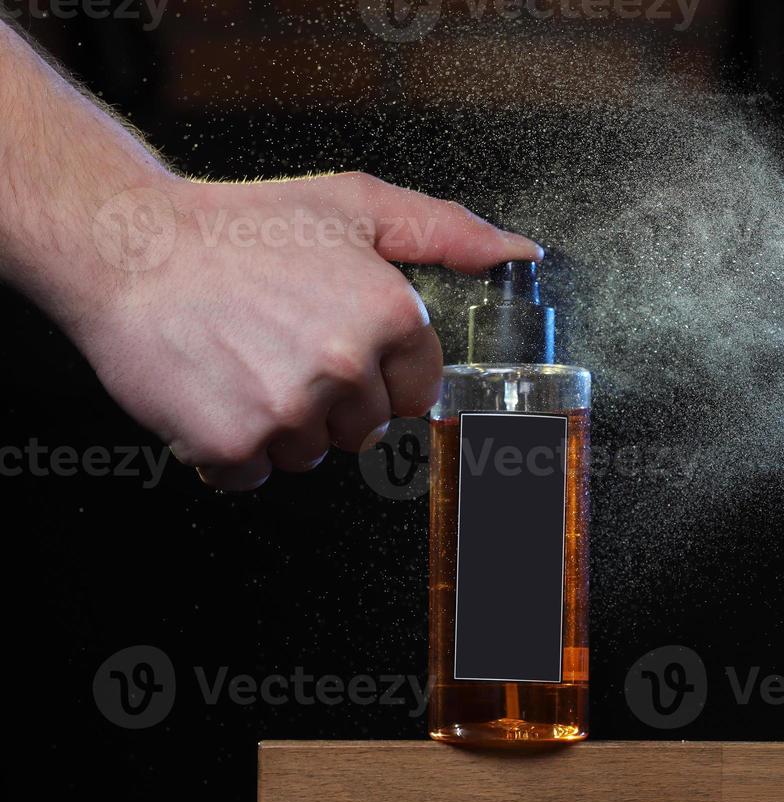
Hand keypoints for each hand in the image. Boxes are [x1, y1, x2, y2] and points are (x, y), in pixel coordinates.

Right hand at [67, 172, 540, 490]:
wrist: (127, 245)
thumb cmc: (239, 226)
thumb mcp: (356, 206)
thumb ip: (446, 232)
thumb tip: (518, 253)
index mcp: (388, 315)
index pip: (418, 392)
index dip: (379, 374)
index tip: (339, 345)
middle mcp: (344, 365)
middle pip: (366, 431)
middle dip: (332, 402)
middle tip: (281, 346)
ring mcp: (288, 409)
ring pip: (310, 455)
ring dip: (280, 425)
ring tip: (243, 362)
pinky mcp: (232, 442)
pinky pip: (252, 476)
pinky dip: (229, 448)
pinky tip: (214, 391)